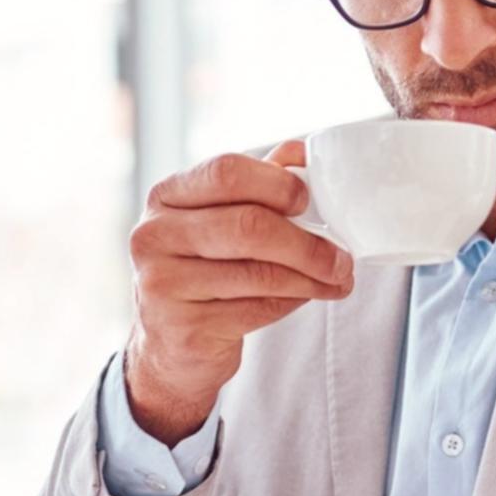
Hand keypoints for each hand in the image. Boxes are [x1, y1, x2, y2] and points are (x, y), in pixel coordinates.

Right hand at [126, 140, 355, 443]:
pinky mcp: (184, 328)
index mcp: (166, 196)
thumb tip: (301, 151)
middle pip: (247, 225)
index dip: (277, 184)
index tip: (308, 201)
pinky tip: (309, 296)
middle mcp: (154, 236)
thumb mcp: (220, 219)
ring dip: (310, 277)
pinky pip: (256, 310)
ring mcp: (163, 284)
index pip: (226, 172)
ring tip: (338, 279)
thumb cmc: (204, 270)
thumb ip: (258, 184)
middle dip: (305, 242)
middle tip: (341, 256)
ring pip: (258, 273)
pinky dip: (293, 302)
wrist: (169, 344)